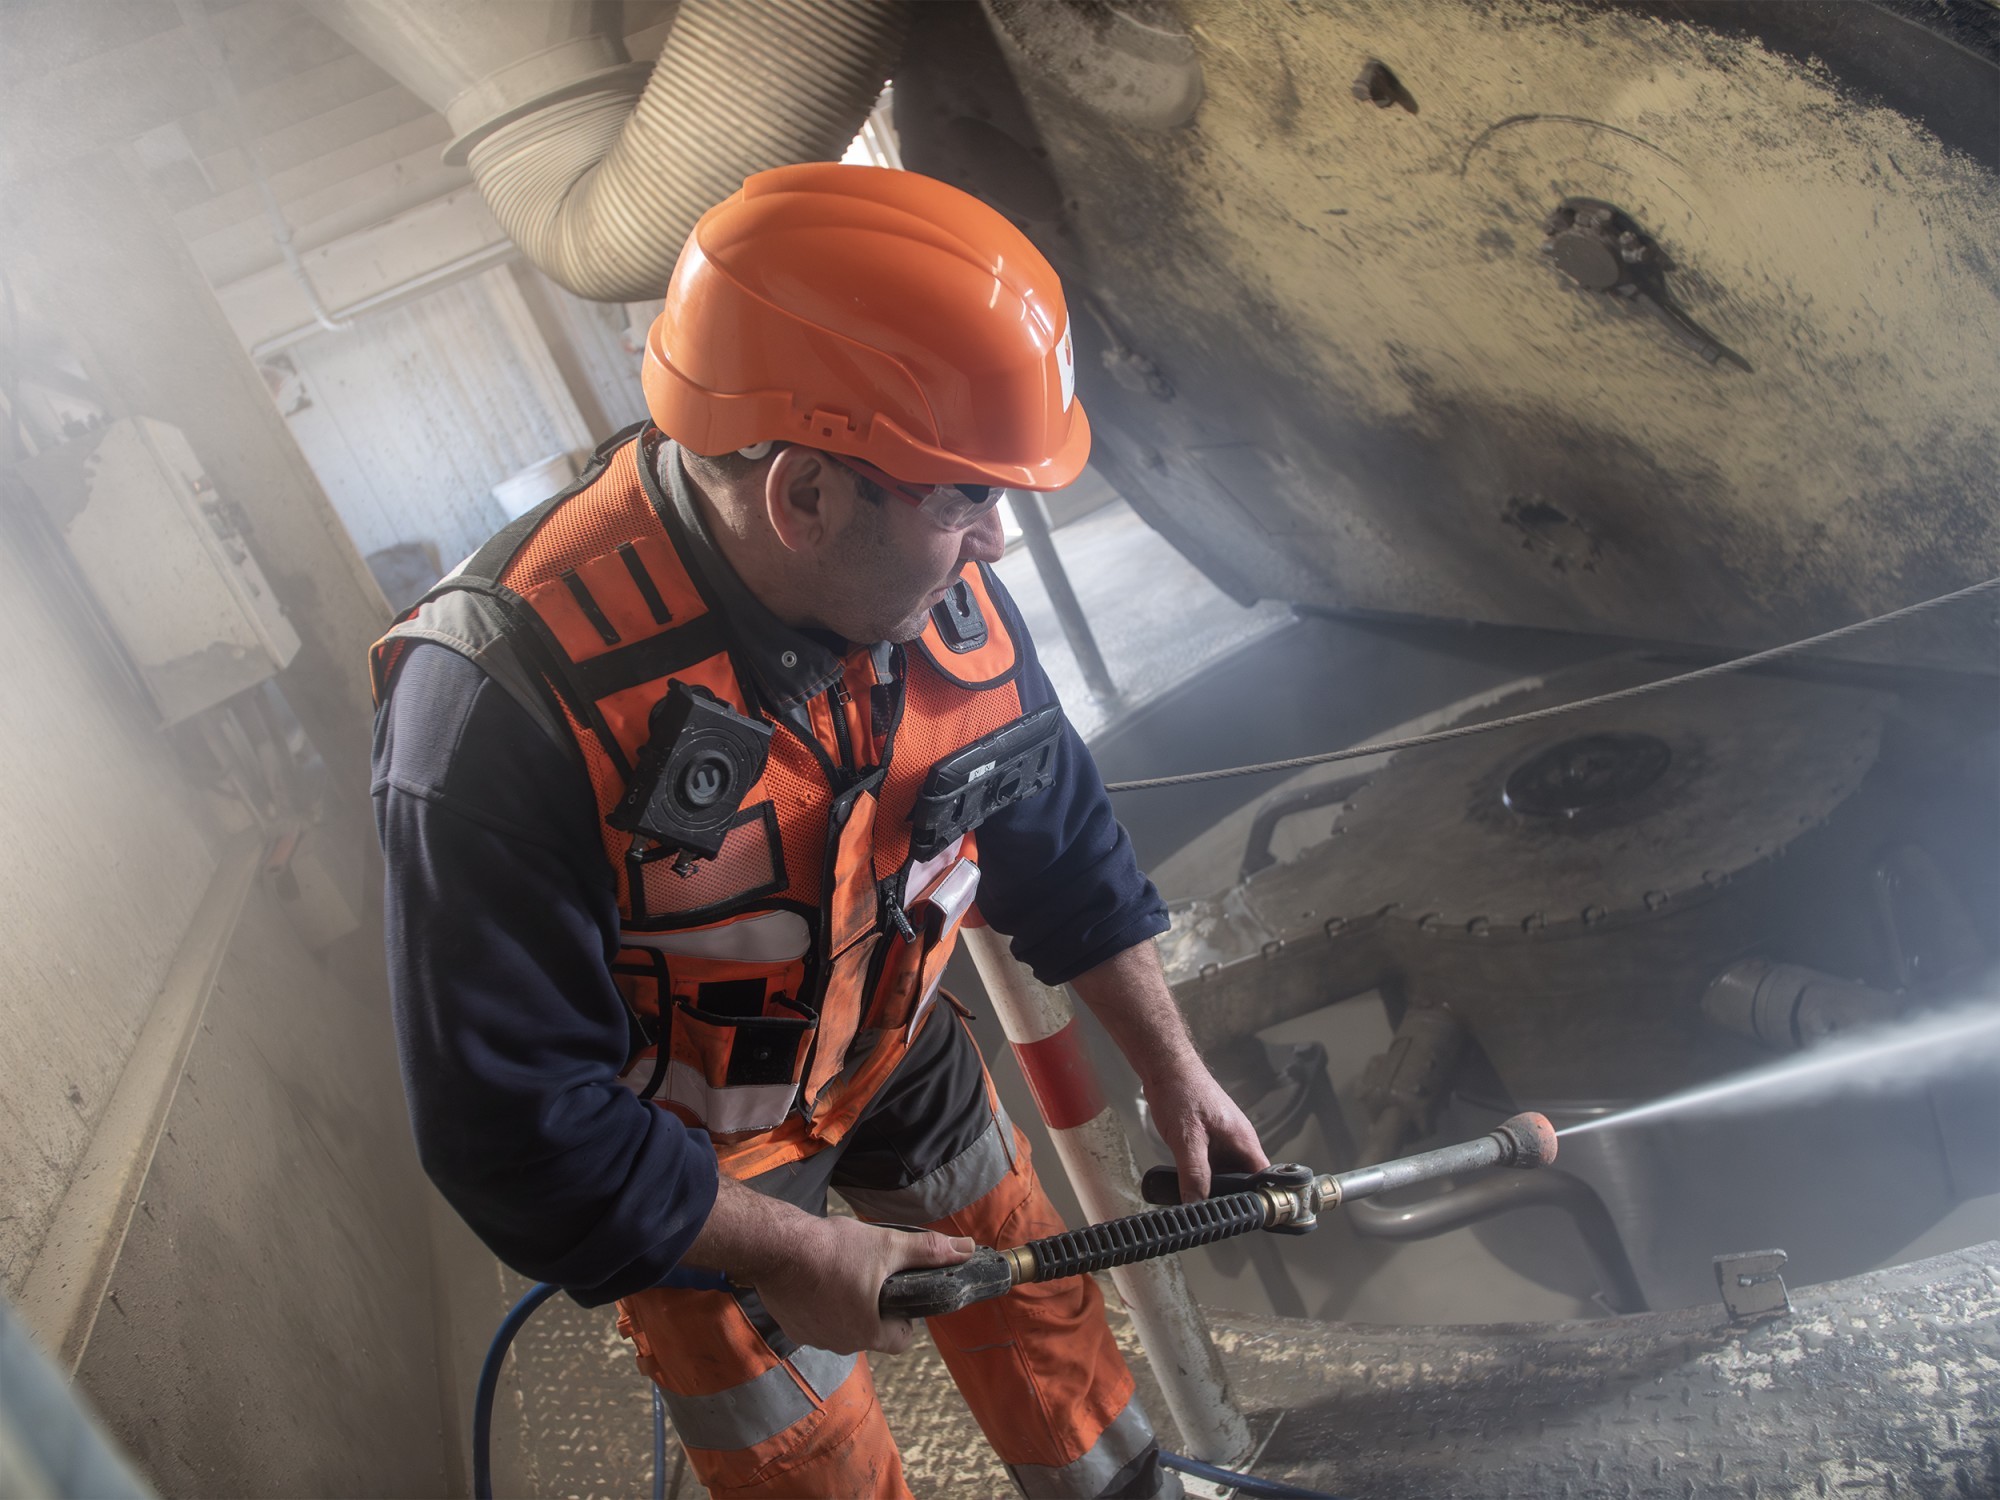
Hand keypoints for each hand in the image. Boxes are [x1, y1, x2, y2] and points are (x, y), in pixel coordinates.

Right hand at [754, 1217, 973, 1354]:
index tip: (900, 1293)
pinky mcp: (793, 1328)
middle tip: (872, 1276)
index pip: (902, 1339)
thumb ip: (928, 1251)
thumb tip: (967, 1249)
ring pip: (842, 1328)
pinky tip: (818, 1280)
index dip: (907, 1318)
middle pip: (871, 1334)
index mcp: (869, 1332)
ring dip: (847, 1308)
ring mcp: (814, 1339)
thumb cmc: (834, 1251)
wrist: (778, 1249)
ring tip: (844, 1273)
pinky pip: (816, 1323)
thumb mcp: (888, 1246)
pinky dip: (821, 1306)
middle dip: (876, 1309)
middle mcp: (842, 1344)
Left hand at [1064, 938, 1269, 1200]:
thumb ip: (1194, 1173)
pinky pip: (1212, 1164)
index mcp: (1244, 1140)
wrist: (1164, 1066)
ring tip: (1200, 1206)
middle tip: (1217, 1219)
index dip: (1261, 1200)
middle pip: (1245, 1180)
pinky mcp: (1209, 1137)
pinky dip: (1203, 1176)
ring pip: (1226, 1173)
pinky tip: (1187, 1184)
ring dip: (1215, 1187)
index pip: (1265, 1179)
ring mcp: (1224, 1139)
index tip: (1251, 1220)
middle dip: (1232, 1198)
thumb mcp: (1186, 1138)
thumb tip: (1197, 1206)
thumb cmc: (1181, 1093)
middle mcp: (1239, 1141)